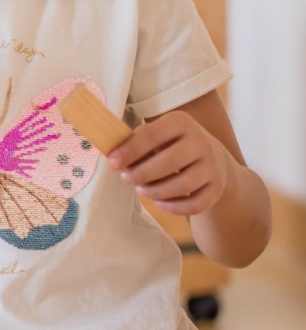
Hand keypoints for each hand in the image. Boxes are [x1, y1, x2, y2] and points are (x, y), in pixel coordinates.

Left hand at [108, 110, 230, 215]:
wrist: (211, 156)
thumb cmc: (170, 145)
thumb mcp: (156, 135)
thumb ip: (135, 143)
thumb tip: (113, 159)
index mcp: (180, 122)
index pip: (153, 134)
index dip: (131, 150)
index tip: (112, 163)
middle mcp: (201, 141)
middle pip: (171, 161)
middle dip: (143, 173)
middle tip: (126, 179)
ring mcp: (213, 166)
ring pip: (184, 185)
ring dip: (157, 191)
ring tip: (141, 191)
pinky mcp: (217, 188)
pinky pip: (196, 203)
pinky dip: (175, 207)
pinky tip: (159, 203)